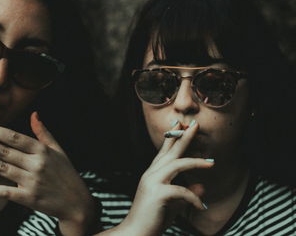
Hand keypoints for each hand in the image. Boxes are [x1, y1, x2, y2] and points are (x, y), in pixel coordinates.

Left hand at [0, 112, 97, 235]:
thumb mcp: (58, 150)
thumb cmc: (66, 174)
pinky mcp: (29, 198)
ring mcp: (32, 181)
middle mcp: (37, 164)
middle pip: (7, 152)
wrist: (76, 202)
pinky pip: (7, 192)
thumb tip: (34, 114)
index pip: (17, 138)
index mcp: (43, 151)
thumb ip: (43, 133)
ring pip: (3, 169)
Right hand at [98, 121, 213, 235]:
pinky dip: (194, 198)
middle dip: (183, 136)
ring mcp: (152, 182)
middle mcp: (151, 174)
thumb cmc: (154, 218)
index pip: (164, 152)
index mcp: (152, 174)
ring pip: (177, 164)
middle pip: (170, 151)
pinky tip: (202, 206)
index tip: (180, 124)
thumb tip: (203, 185)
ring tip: (211, 162)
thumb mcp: (174, 204)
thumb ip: (187, 193)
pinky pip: (182, 191)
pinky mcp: (157, 194)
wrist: (136, 233)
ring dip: (195, 161)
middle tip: (195, 124)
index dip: (172, 137)